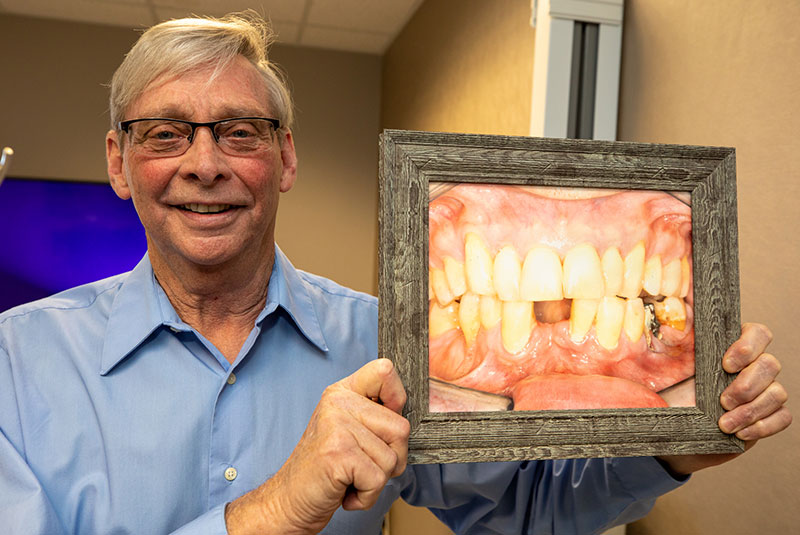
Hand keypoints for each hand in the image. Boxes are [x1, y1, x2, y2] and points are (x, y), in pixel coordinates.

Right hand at [225, 358, 409, 533]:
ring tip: (350, 477)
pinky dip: (367, 496)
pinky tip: (345, 490)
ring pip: (392, 458)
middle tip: (360, 465)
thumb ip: (376, 415)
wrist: (290, 500)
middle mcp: (339, 402)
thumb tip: (410, 408)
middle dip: (390, 458)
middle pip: (401, 428)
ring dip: (376, 480)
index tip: (383, 423)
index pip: (384, 371)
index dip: (397, 397)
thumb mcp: (349, 431)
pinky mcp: (338, 452)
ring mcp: (337, 425)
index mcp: (344, 392)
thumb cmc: (325, 469)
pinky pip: (378, 479)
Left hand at [658, 323, 790, 474]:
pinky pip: (782, 417)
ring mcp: (762, 391)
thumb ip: (670, 345)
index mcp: (730, 347)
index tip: (726, 364)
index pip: (758, 333)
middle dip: (747, 386)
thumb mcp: (664, 367)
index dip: (748, 346)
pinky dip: (763, 426)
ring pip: (777, 393)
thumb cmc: (669, 392)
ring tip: (725, 424)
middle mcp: (751, 366)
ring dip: (752, 410)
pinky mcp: (767, 415)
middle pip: (770, 364)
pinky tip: (741, 433)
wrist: (673, 429)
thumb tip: (667, 328)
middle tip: (723, 401)